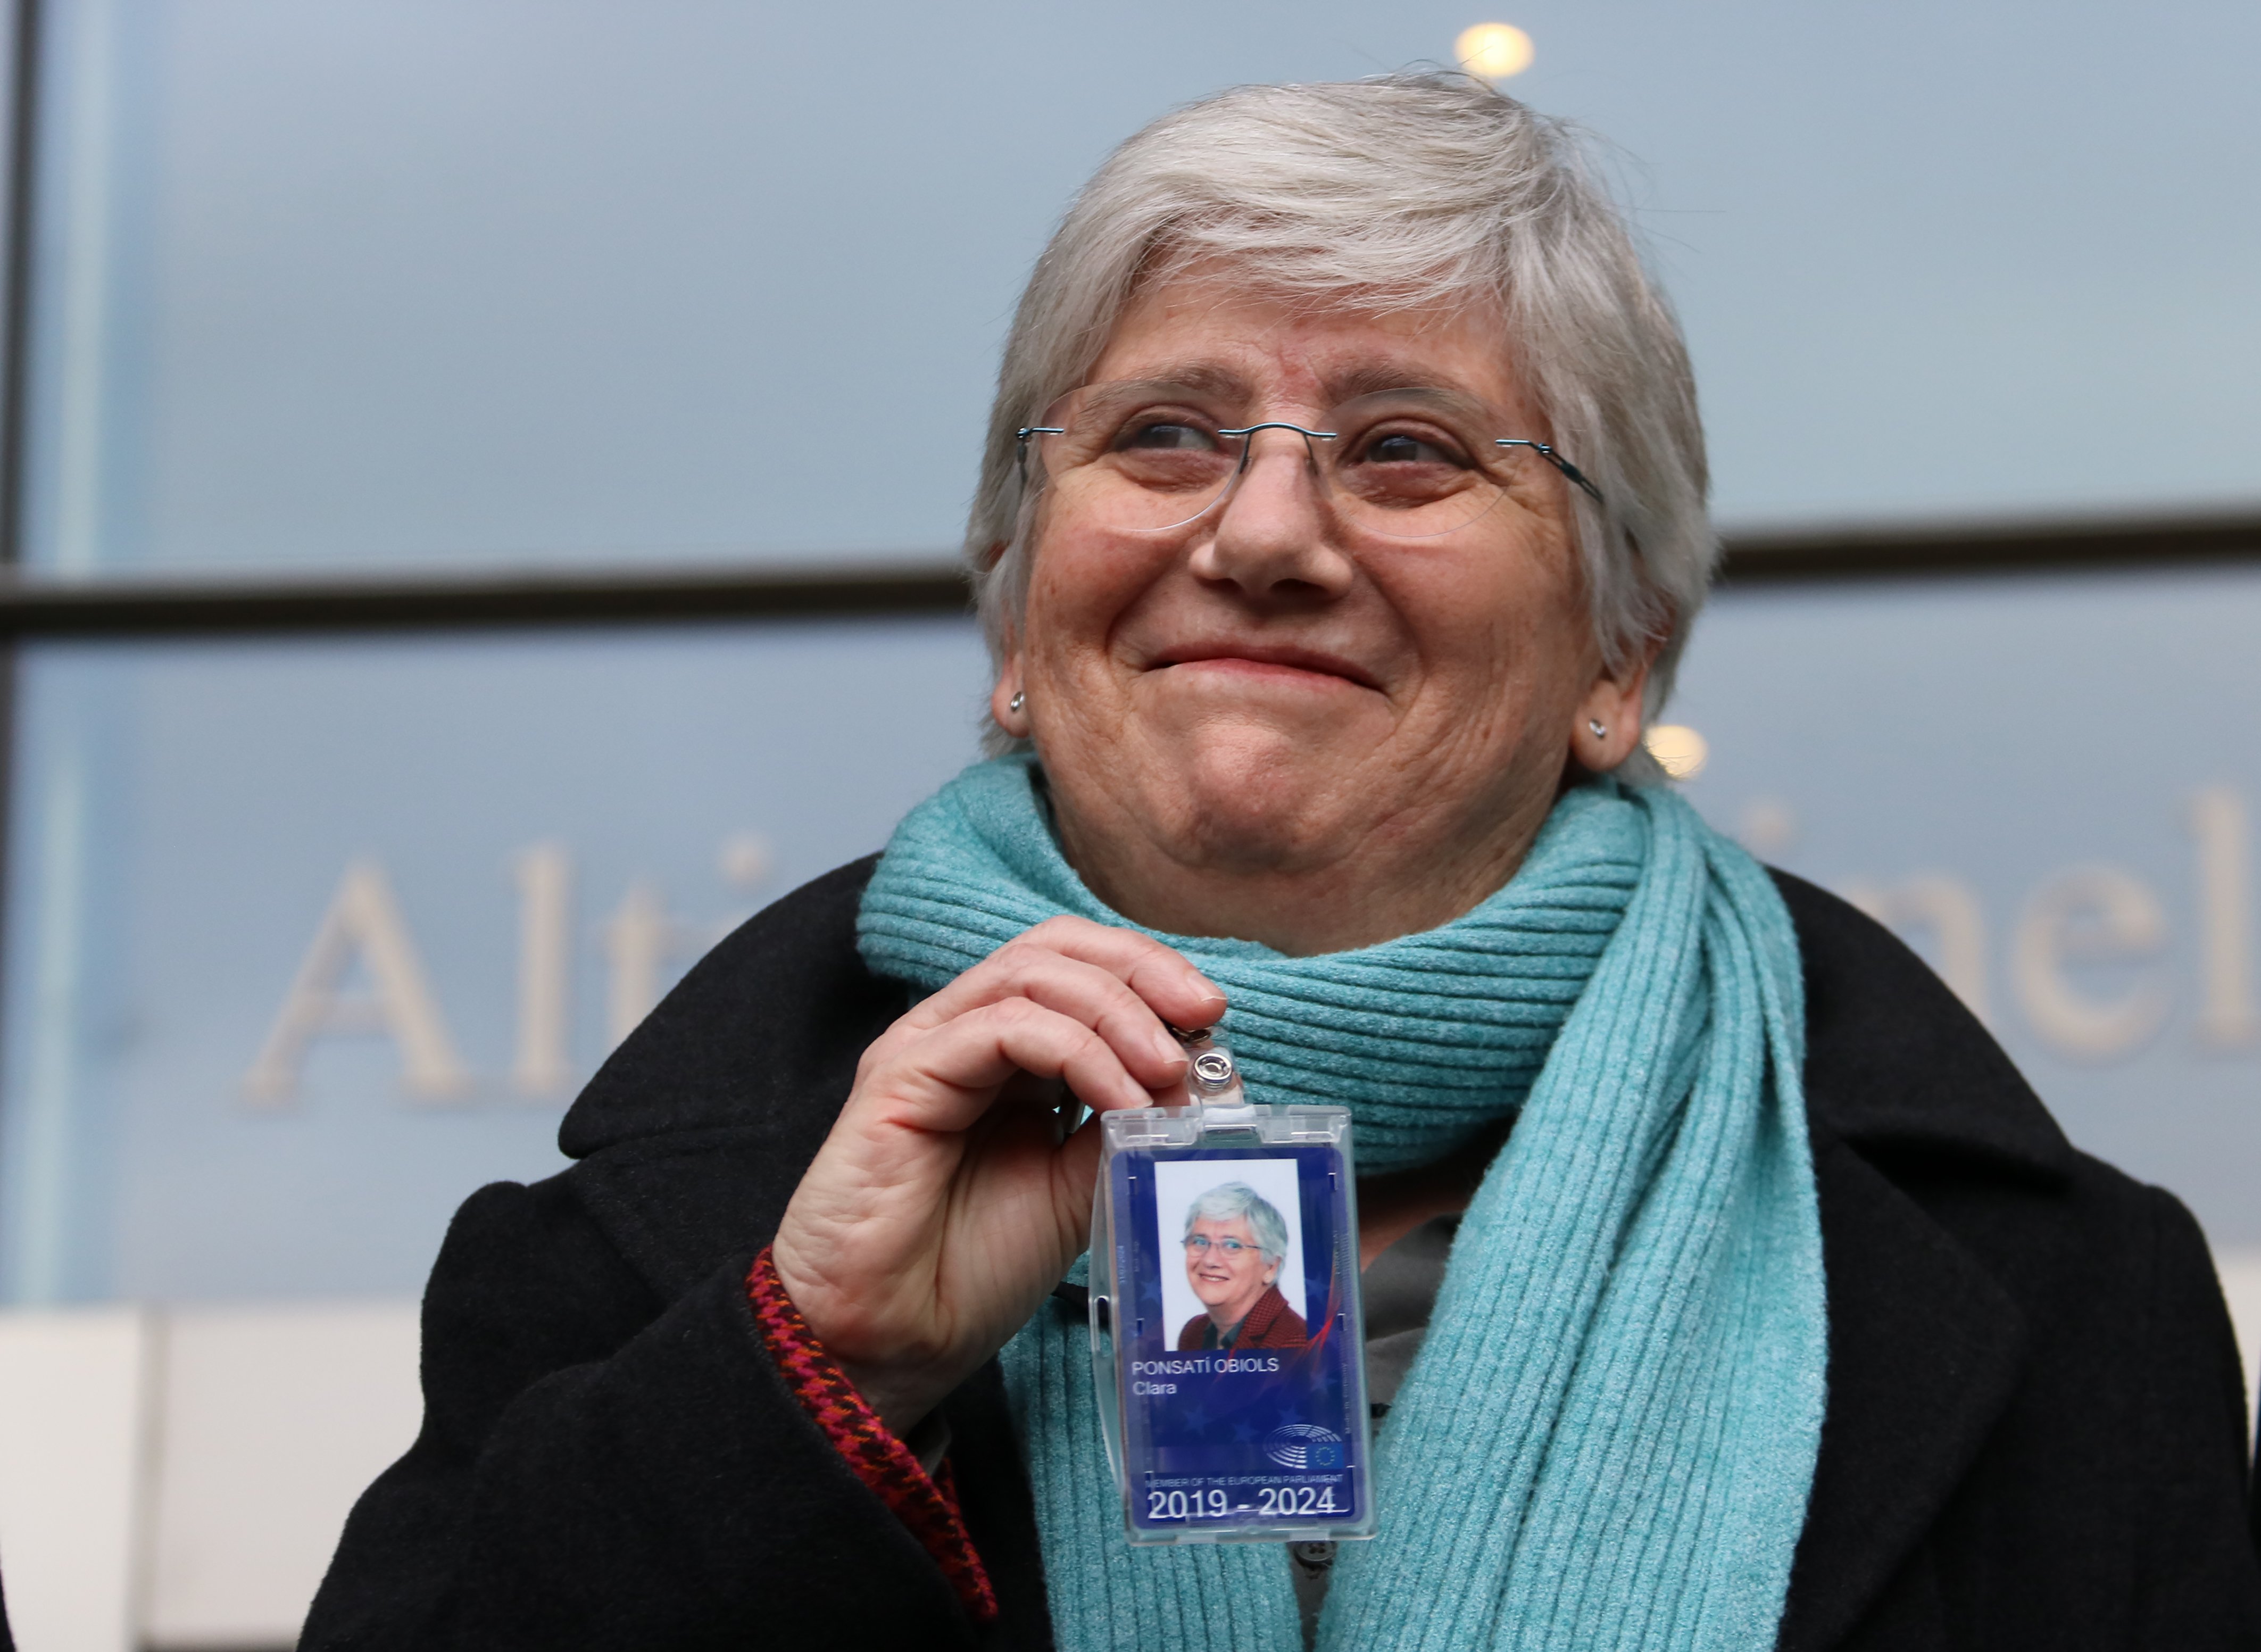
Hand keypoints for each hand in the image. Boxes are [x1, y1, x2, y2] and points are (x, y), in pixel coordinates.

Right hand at [770, 917, 1226, 1433]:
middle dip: (1141, 970)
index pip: (1076, 966)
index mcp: (1002, 1054)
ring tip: (1167, 1072)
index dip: (1148, 975)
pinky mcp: (900, 1075)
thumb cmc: (968, 1271)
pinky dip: (1078, 1051)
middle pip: (1054, 947)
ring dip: (1118, 1012)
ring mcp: (926, 1047)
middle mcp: (960, 1034)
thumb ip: (1125, 1124)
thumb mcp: (1077, 1185)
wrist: (888, 1342)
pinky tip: (1120, 1100)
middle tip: (1203, 1016)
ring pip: (1030, 974)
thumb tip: (1200, 1082)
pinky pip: (1002, 1028)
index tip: (1212, 1020)